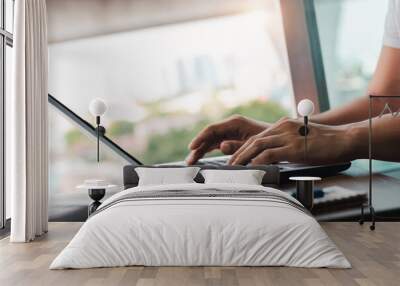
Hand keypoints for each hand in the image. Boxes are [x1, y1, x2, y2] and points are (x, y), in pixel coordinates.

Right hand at [186, 115, 268, 164]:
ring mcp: (230, 133)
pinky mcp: (231, 140)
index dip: (200, 138)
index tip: (192, 147)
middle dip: (198, 148)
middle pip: (209, 136)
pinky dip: (208, 152)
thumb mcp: (254, 144)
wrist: (281, 141)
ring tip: (191, 162)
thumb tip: (221, 146)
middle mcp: (231, 126)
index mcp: (235, 123)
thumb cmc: (270, 140)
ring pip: (210, 141)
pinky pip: (215, 145)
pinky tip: (201, 159)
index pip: (212, 129)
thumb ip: (237, 145)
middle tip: (189, 160)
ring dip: (201, 151)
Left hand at [228, 117, 354, 164]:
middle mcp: (283, 127)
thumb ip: (287, 145)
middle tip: (229, 165)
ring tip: (235, 168)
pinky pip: (270, 154)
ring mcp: (288, 136)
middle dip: (238, 153)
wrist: (345, 139)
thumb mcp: (302, 140)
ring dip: (243, 158)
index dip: (243, 148)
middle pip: (254, 140)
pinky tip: (251, 168)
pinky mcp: (294, 147)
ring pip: (258, 146)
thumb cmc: (326, 143)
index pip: (257, 137)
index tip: (234, 159)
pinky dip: (258, 161)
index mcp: (284, 125)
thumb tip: (275, 157)